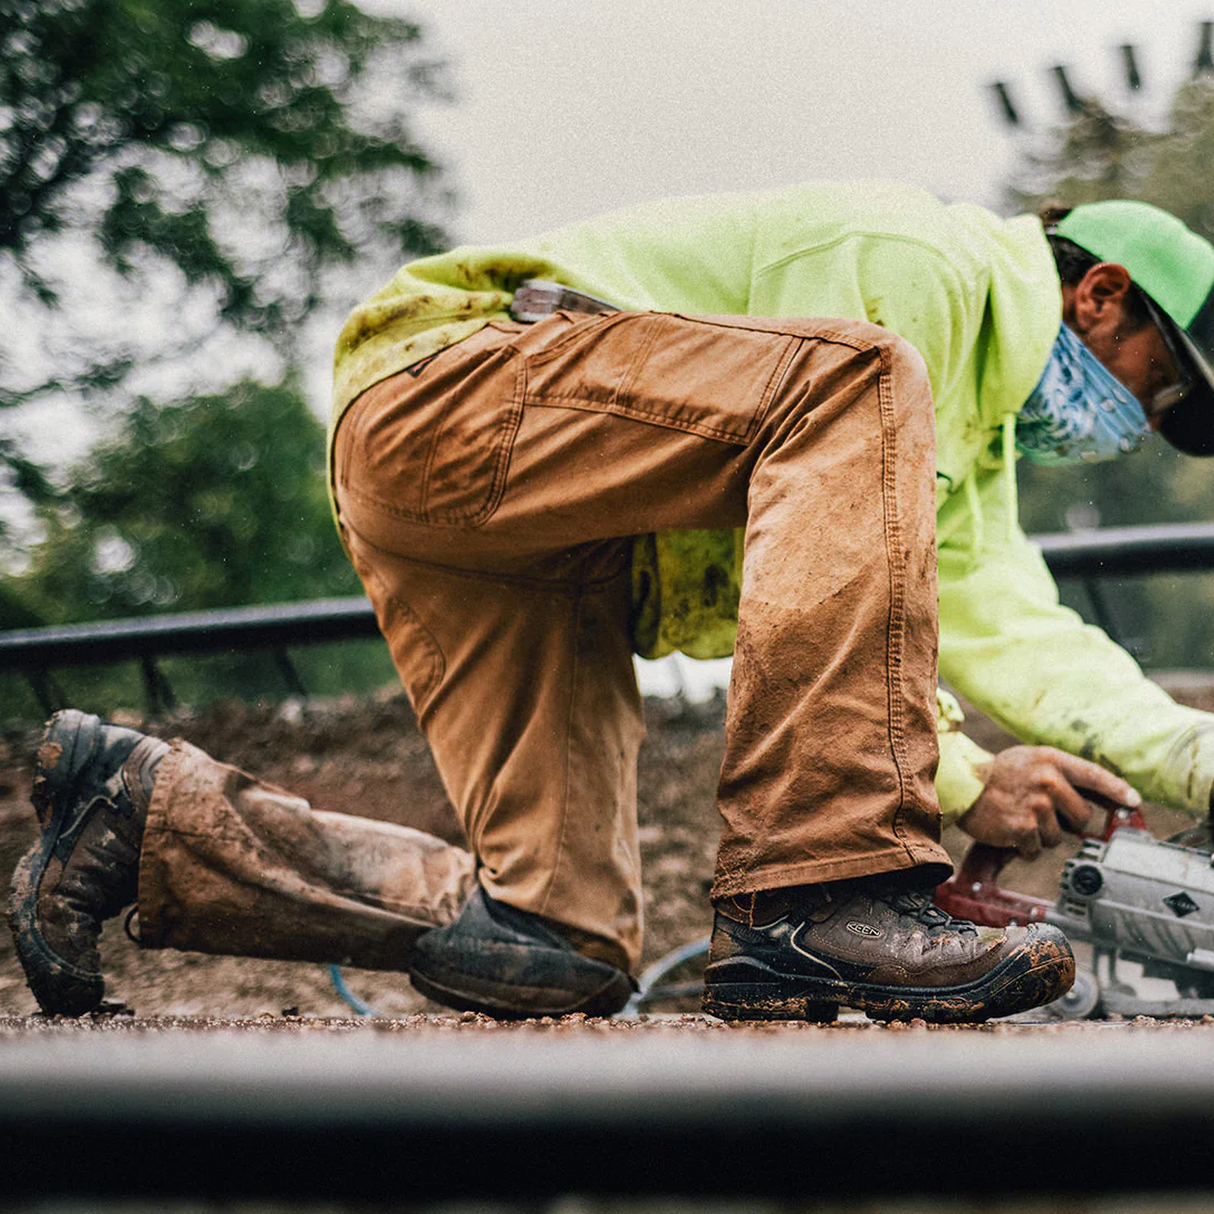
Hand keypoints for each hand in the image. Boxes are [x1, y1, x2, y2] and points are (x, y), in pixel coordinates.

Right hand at [956, 745, 1141, 859]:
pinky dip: (1025, 847)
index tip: (1134, 801)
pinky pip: (1037, 850)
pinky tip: (1010, 831)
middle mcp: (1048, 781)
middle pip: (1083, 817)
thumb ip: (1061, 774)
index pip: (1095, 775)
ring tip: (1019, 818)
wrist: (960, 784)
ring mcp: (1036, 805)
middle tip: (1042, 813)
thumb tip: (1095, 803)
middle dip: (1067, 822)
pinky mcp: (1022, 828)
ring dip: (1042, 835)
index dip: (1118, 790)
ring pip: (1059, 838)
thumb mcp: (1031, 761)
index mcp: (1052, 761)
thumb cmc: (998, 775)